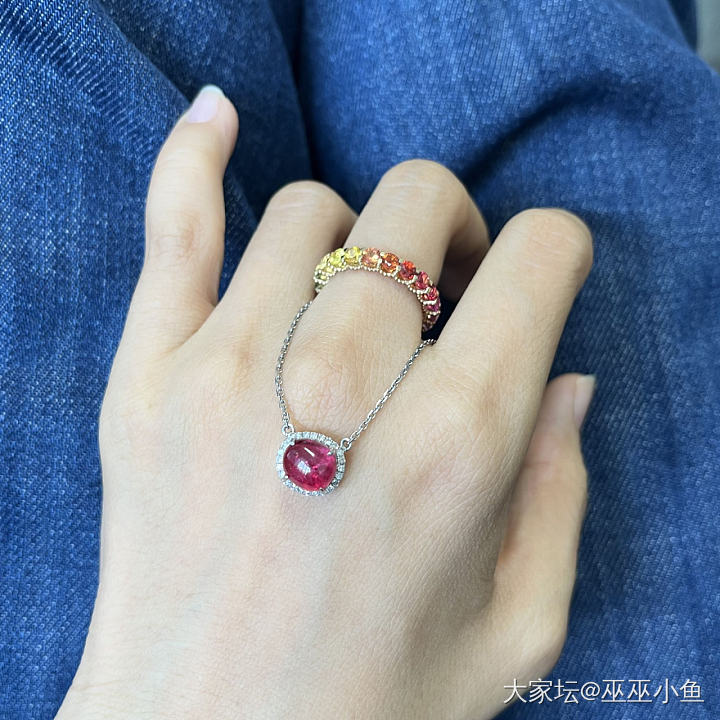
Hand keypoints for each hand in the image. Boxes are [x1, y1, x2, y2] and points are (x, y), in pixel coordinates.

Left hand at [56, 85, 594, 719]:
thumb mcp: (516, 629)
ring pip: (311, 215)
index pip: (536, 262)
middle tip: (441, 283)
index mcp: (457, 452)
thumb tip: (568, 375)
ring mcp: (228, 377)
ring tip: (349, 296)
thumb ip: (561, 492)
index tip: (531, 275)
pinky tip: (217, 116)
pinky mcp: (145, 383)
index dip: (551, 250)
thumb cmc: (367, 706)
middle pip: (416, 211)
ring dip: (353, 239)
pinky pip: (174, 228)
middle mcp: (342, 396)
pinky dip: (195, 157)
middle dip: (452, 228)